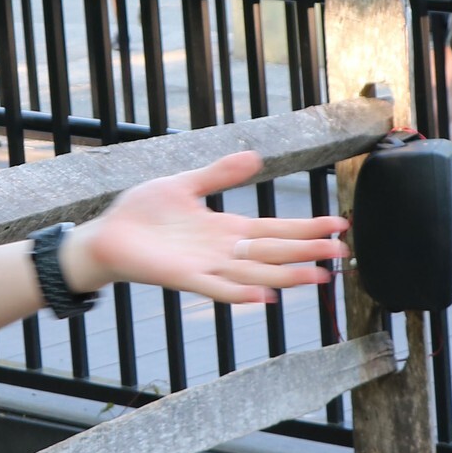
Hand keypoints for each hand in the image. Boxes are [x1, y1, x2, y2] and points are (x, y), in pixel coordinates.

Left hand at [64, 150, 349, 305]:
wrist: (107, 235)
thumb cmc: (142, 213)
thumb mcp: (185, 185)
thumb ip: (220, 174)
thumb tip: (254, 156)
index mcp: (226, 229)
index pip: (276, 230)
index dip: (307, 228)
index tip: (339, 225)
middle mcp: (223, 251)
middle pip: (275, 252)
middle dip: (310, 252)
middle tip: (344, 252)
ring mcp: (206, 267)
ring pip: (256, 274)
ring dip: (288, 275)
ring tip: (320, 276)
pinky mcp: (184, 278)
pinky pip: (218, 288)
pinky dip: (242, 293)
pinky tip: (266, 296)